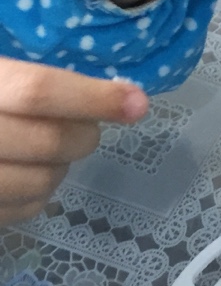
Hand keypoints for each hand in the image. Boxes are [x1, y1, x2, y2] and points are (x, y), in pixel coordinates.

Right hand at [0, 58, 147, 224]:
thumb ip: (19, 75)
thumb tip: (103, 87)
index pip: (38, 91)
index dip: (93, 97)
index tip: (136, 102)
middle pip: (49, 142)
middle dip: (85, 134)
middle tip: (87, 126)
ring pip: (42, 182)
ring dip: (62, 166)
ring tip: (51, 148)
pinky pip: (22, 210)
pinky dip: (38, 194)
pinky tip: (26, 173)